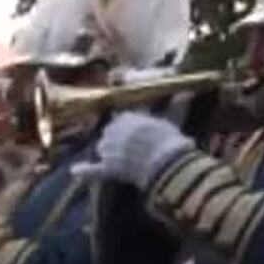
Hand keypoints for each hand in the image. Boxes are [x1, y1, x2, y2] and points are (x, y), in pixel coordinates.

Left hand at [70, 112, 190, 188]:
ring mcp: (109, 150)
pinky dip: (85, 171)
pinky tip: (75, 170)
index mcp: (127, 117)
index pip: (122, 118)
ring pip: (103, 149)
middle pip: (110, 133)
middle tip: (135, 146)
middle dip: (118, 138)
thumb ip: (176, 107)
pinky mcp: (109, 168)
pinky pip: (93, 170)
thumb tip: (188, 92)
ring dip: (110, 152)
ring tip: (127, 159)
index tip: (139, 131)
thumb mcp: (173, 120)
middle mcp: (113, 131)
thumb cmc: (170, 139)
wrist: (165, 162)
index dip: (129, 126)